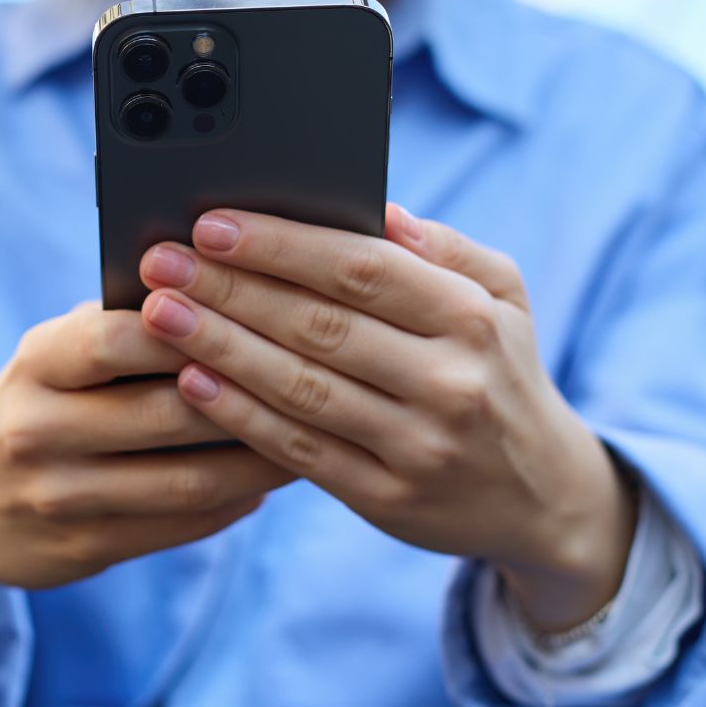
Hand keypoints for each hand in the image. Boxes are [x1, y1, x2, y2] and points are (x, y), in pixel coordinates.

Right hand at [0, 299, 295, 590]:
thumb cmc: (35, 401)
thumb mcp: (54, 354)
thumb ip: (125, 328)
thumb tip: (235, 295)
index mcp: (36, 363)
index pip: (118, 335)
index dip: (194, 323)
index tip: (261, 309)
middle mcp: (37, 430)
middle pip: (169, 412)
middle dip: (250, 395)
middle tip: (318, 378)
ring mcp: (58, 498)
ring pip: (187, 480)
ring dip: (260, 458)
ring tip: (314, 432)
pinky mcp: (83, 550)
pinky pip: (181, 526)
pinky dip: (237, 501)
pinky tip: (272, 477)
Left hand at [137, 204, 637, 631]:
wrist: (545, 495)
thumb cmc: (504, 372)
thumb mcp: (504, 297)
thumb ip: (442, 248)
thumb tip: (373, 208)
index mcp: (471, 316)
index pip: (362, 270)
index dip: (281, 246)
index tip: (212, 224)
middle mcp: (449, 381)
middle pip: (319, 325)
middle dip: (231, 289)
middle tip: (162, 263)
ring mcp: (418, 446)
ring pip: (301, 387)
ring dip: (221, 347)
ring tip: (160, 314)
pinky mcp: (387, 499)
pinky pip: (300, 451)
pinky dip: (241, 416)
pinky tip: (191, 382)